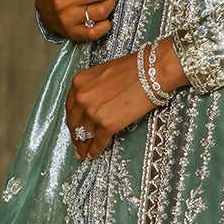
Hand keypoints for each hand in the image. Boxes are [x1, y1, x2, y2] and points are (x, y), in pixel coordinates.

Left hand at [65, 40, 187, 159]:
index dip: (73, 120)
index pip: (70, 107)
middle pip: (75, 123)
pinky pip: (98, 142)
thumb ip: (92, 90)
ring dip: (84, 146)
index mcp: (79, 83)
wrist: (152, 72)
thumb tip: (91, 105)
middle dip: (76, 135)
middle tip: (77, 144)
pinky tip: (93, 155)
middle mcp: (82, 97)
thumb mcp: (102, 74)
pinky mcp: (107, 124)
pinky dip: (95, 151)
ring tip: (84, 153)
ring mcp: (93, 112)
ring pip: (85, 135)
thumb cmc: (133, 69)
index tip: (73, 128)